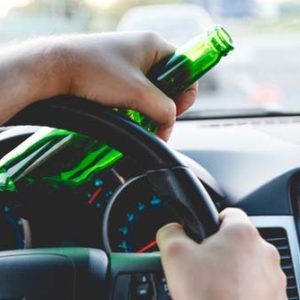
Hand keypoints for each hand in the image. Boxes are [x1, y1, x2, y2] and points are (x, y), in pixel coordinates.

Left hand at [0, 33, 197, 139]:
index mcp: (155, 45)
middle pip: (169, 81)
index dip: (185, 93)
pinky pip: (135, 90)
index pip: (185, 68)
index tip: (174, 111)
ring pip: (151, 89)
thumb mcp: (137, 93)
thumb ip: (163, 108)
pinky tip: (126, 113)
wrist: (55, 68)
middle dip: (165, 105)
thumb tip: (171, 120)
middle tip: (155, 121)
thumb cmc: (96, 72)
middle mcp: (143, 49)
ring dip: (149, 107)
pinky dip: (135, 104)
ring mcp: (128, 60)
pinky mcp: (115, 72)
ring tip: (138, 119)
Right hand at [157, 208, 286, 299]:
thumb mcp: (174, 254)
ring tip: (215, 285)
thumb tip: (171, 229)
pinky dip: (244, 288)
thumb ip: (170, 231)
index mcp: (242, 234)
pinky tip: (228, 297)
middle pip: (237, 240)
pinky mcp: (277, 298)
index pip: (228, 212)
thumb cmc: (207, 297)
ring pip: (248, 263)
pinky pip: (257, 284)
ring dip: (233, 269)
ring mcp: (274, 277)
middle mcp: (264, 252)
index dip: (212, 221)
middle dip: (220, 249)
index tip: (204, 235)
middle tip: (204, 265)